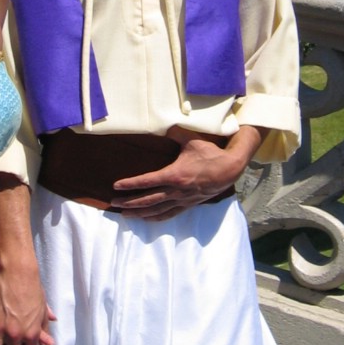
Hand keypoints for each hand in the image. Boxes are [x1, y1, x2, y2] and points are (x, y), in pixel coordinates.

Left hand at [111, 127, 258, 220]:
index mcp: (175, 174)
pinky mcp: (189, 204)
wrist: (230, 168)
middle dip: (129, 202)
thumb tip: (164, 125)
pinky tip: (147, 219)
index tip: (116, 186)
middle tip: (113, 203)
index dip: (130, 184)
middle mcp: (177, 190)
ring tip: (125, 214)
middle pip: (148, 199)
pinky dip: (156, 218)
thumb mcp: (192, 140)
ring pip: (157, 210)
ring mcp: (183, 199)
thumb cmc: (210, 153)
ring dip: (140, 213)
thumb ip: (176, 133)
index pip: (148, 181)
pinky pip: (170, 214)